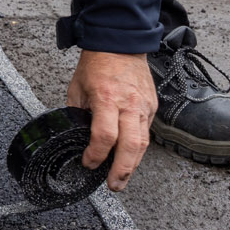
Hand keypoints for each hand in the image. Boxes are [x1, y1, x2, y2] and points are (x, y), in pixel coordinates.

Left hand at [66, 50, 156, 191]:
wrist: (120, 44)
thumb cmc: (96, 64)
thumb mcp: (77, 87)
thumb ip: (78, 113)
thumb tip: (77, 135)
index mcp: (106, 98)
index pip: (104, 135)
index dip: (96, 154)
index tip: (88, 162)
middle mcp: (128, 104)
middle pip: (130, 146)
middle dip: (122, 170)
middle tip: (113, 185)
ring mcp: (143, 106)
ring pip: (143, 143)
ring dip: (133, 165)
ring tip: (122, 180)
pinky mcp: (152, 107)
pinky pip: (146, 133)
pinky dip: (138, 149)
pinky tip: (130, 159)